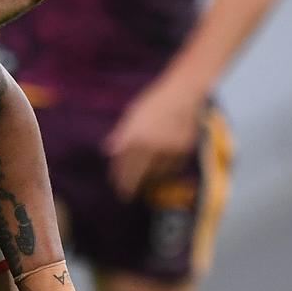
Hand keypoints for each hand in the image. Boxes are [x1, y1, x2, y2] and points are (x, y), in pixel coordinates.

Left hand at [103, 78, 203, 200]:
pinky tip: (160, 171)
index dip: (119, 177)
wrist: (184, 95)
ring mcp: (168, 149)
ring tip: (143, 181)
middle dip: (130, 185)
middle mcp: (150, 145)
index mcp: (135, 135)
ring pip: (156, 173)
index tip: (116, 186)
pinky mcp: (184, 151)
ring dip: (148, 179)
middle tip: (125, 195)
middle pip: (138, 173)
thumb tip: (107, 150)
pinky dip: (165, 171)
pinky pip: (172, 167)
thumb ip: (121, 134)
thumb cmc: (154, 103)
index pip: (124, 163)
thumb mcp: (132, 115)